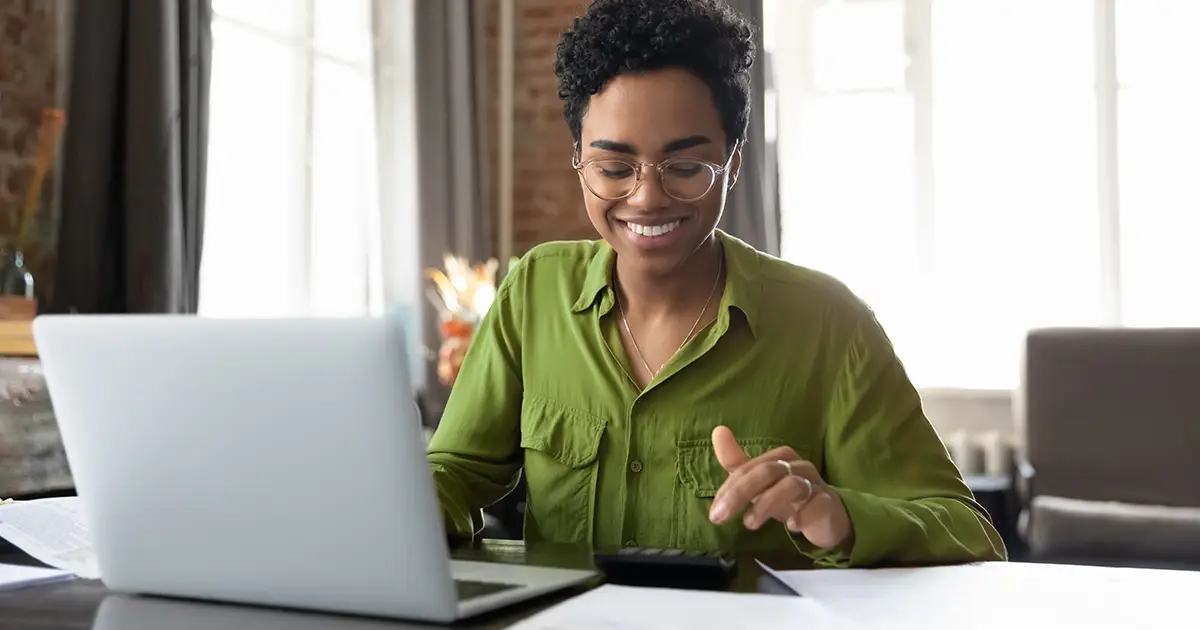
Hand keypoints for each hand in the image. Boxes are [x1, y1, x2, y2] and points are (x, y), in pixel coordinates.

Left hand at [708, 425, 853, 550]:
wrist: (829, 516)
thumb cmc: (790, 497)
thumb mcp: (761, 483)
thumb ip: (737, 462)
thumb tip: (718, 431)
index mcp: (780, 457)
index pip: (749, 467)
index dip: (729, 488)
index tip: (715, 512)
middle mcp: (798, 466)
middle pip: (767, 471)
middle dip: (740, 493)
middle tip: (720, 517)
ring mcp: (815, 483)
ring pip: (790, 485)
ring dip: (766, 504)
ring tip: (749, 524)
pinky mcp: (829, 503)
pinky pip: (817, 504)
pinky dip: (802, 514)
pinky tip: (791, 526)